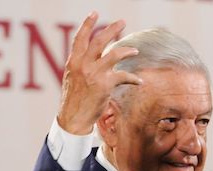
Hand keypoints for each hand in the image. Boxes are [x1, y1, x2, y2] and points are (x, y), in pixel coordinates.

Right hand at [57, 12, 141, 134]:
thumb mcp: (73, 78)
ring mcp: (94, 74)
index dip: (87, 24)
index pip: (80, 38)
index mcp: (73, 61)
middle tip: (122, 21)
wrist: (73, 117)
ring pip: (114, 55)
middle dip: (112, 29)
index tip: (95, 13)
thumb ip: (81, 66)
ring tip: (135, 50)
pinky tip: (139, 81)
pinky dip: (133, 79)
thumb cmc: (75, 99)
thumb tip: (91, 58)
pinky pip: (123, 77)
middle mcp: (82, 64)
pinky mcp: (105, 85)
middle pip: (99, 41)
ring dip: (127, 51)